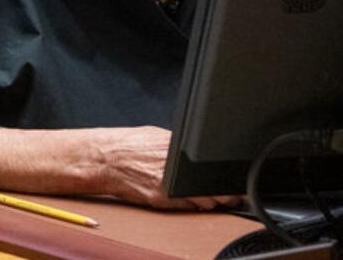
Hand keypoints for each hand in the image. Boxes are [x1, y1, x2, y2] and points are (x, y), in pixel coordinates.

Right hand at [0, 126, 244, 210]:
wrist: (100, 159)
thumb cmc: (128, 146)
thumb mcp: (158, 136)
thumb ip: (178, 145)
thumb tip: (197, 148)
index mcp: (175, 145)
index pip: (208, 158)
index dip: (226, 166)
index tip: (242, 168)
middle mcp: (173, 163)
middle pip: (209, 177)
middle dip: (227, 183)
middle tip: (242, 186)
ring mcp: (166, 182)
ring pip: (202, 193)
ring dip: (219, 197)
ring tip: (233, 197)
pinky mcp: (159, 198)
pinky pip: (186, 205)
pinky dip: (201, 205)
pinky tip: (212, 205)